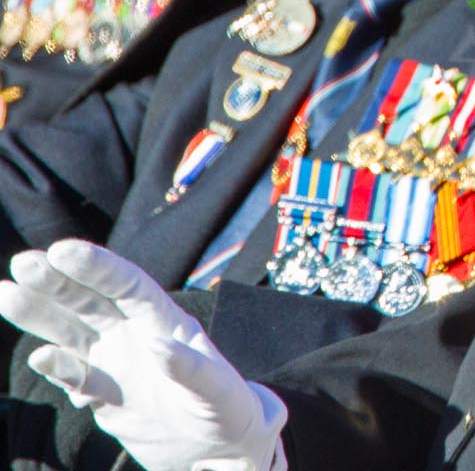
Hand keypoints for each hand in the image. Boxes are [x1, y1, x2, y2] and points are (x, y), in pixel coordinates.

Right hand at [0, 240, 285, 470]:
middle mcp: (135, 333)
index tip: (62, 250)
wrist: (215, 449)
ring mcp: (115, 360)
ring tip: (5, 293)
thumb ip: (191, 368)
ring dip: (39, 313)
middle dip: (56, 280)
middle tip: (22, 263)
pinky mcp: (102, 391)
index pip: (127, 284)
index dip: (96, 266)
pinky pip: (73, 373)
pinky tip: (40, 357)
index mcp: (165, 321)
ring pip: (70, 330)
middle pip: (90, 299)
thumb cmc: (228, 410)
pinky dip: (56, 367)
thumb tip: (159, 345)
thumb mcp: (218, 390)